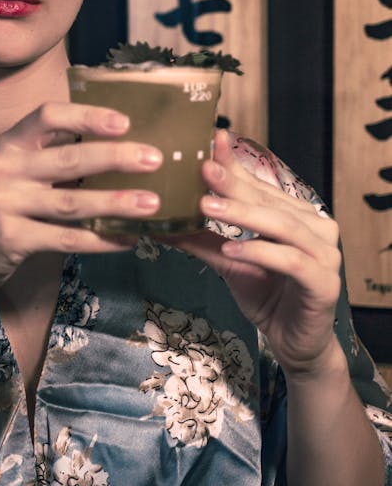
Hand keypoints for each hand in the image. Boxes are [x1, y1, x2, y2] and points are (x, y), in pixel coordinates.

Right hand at [0, 101, 161, 291]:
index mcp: (8, 144)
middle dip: (116, 157)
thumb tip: (117, 143)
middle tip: (154, 159)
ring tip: (152, 204)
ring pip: (71, 203)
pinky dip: (100, 240)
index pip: (47, 116)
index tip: (125, 122)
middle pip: (68, 158)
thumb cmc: (2, 205)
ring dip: (116, 202)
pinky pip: (65, 239)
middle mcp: (3, 168)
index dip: (87, 116)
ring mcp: (4, 204)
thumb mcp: (16, 171)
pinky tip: (126, 239)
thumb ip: (52, 155)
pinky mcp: (11, 239)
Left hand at [168, 131, 342, 376]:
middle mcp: (317, 228)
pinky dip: (259, 253)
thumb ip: (202, 240)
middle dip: (233, 185)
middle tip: (201, 170)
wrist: (294, 344)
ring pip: (282, 226)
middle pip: (270, 202)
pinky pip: (290, 261)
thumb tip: (159, 224)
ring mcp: (325, 254)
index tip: (211, 141)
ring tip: (207, 208)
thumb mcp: (229, 263)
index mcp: (297, 215)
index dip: (236, 165)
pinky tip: (231, 250)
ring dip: (243, 215)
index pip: (262, 186)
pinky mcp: (324, 283)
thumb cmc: (266, 296)